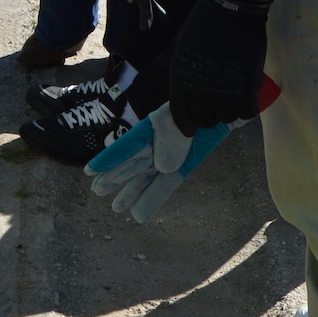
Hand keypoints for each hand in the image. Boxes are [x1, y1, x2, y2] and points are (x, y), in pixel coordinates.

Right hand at [84, 105, 230, 222]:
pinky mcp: (186, 165)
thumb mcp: (185, 117)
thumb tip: (165, 168)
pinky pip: (168, 184)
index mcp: (155, 125)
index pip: (127, 146)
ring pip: (148, 177)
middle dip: (116, 178)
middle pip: (135, 164)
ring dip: (133, 192)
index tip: (90, 171)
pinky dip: (155, 197)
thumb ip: (173, 139)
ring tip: (116, 208)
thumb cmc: (202, 103)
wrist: (227, 104)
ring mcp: (173, 154)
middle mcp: (160, 142)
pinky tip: (141, 213)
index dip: (110, 159)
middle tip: (97, 192)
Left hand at [167, 0, 269, 135]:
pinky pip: (246, 113)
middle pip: (206, 120)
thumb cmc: (205, 25)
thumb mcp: (184, 53)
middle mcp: (198, 95)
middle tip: (221, 99)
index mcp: (180, 83)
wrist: (230, 12)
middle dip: (212, 113)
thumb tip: (196, 95)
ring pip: (227, 117)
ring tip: (235, 90)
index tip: (192, 129)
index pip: (181, 116)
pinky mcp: (245, 95)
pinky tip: (248, 93)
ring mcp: (222, 97)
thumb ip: (189, 77)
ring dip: (231, 108)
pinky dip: (248, 106)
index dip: (187, 124)